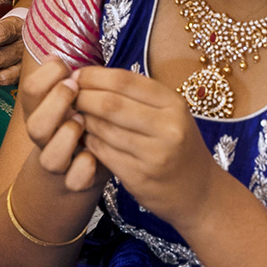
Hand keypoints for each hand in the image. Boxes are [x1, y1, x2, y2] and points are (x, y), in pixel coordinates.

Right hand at [19, 59, 109, 193]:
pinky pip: (75, 180)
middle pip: (35, 125)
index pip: (30, 92)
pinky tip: (94, 155)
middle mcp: (45, 140)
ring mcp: (58, 164)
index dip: (45, 77)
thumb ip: (64, 83)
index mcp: (41, 114)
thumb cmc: (77, 131)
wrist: (69, 183)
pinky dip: (84, 168)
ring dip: (67, 136)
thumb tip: (53, 56)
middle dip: (55, 102)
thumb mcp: (67, 105)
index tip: (64, 68)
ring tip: (83, 122)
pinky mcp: (75, 185)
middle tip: (74, 88)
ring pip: (51, 158)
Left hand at [71, 66, 218, 228]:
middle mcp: (167, 127)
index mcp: (173, 104)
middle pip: (111, 103)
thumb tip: (89, 75)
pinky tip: (85, 137)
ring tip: (74, 115)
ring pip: (103, 129)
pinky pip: (103, 152)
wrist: (198, 192)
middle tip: (68, 95)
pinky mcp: (139, 177)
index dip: (94, 75)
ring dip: (83, 120)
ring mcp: (154, 154)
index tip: (76, 75)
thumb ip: (136, 95)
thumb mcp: (169, 113)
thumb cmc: (177, 145)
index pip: (124, 80)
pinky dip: (89, 142)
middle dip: (83, 96)